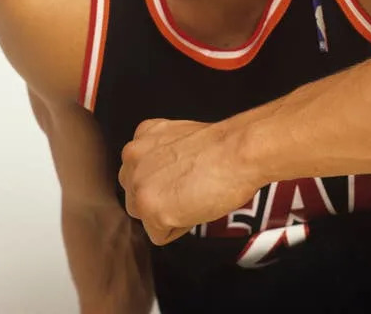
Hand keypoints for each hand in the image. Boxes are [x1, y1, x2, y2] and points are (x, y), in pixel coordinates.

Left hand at [118, 117, 260, 245]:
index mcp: (142, 135)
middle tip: (189, 188)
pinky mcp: (150, 210)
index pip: (142, 172)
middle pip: (137, 196)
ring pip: (145, 217)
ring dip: (166, 215)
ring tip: (192, 197)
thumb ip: (161, 155)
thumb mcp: (180, 138)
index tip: (184, 175)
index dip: (167, 180)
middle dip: (160, 199)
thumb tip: (164, 176)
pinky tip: (195, 206)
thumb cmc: (223, 147)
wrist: (238, 152)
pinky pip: (160, 235)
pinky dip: (179, 228)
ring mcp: (139, 184)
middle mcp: (132, 157)